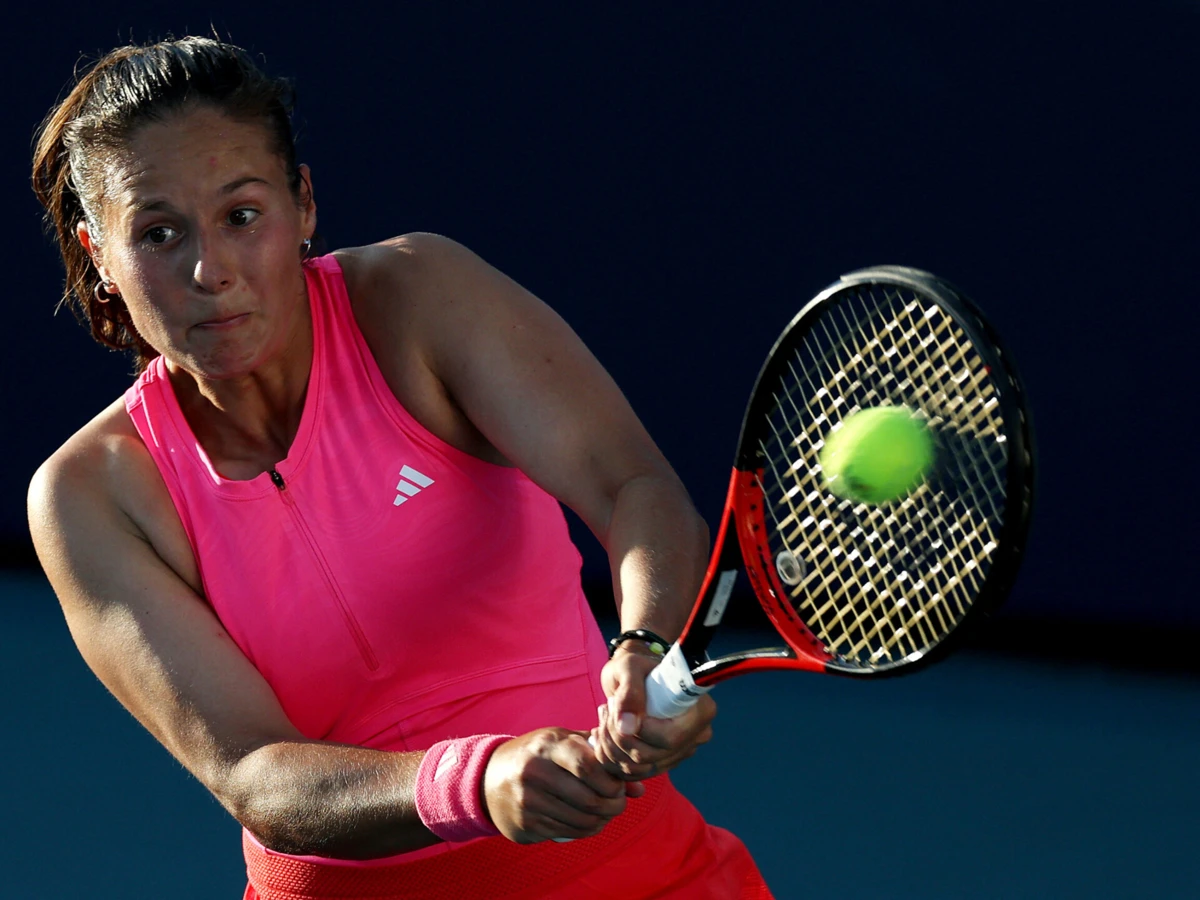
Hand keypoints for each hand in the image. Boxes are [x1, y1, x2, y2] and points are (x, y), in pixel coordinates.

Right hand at [482, 727, 643, 842]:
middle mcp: (534, 773)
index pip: (587, 765)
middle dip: (613, 804)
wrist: (488, 778)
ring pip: (581, 820)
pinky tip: (588, 821)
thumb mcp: (563, 743)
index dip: (610, 780)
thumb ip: (601, 757)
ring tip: (607, 812)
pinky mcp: (525, 825)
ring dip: (602, 820)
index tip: (619, 784)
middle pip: (589, 799)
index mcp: (547, 746)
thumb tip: (639, 787)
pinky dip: (585, 830)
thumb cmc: (537, 755)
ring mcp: (528, 801)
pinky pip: (567, 832)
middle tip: (619, 802)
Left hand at [590, 644, 715, 779]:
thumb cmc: (636, 666)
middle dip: (617, 738)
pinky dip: (610, 758)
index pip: (670, 738)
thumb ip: (629, 692)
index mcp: (700, 710)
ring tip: (602, 719)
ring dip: (610, 747)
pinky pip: (633, 773)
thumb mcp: (630, 667)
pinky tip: (603, 735)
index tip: (616, 707)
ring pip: (638, 768)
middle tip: (604, 710)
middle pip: (651, 756)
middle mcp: (696, 736)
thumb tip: (626, 726)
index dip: (638, 730)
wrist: (634, 677)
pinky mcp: (662, 762)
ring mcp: (680, 752)